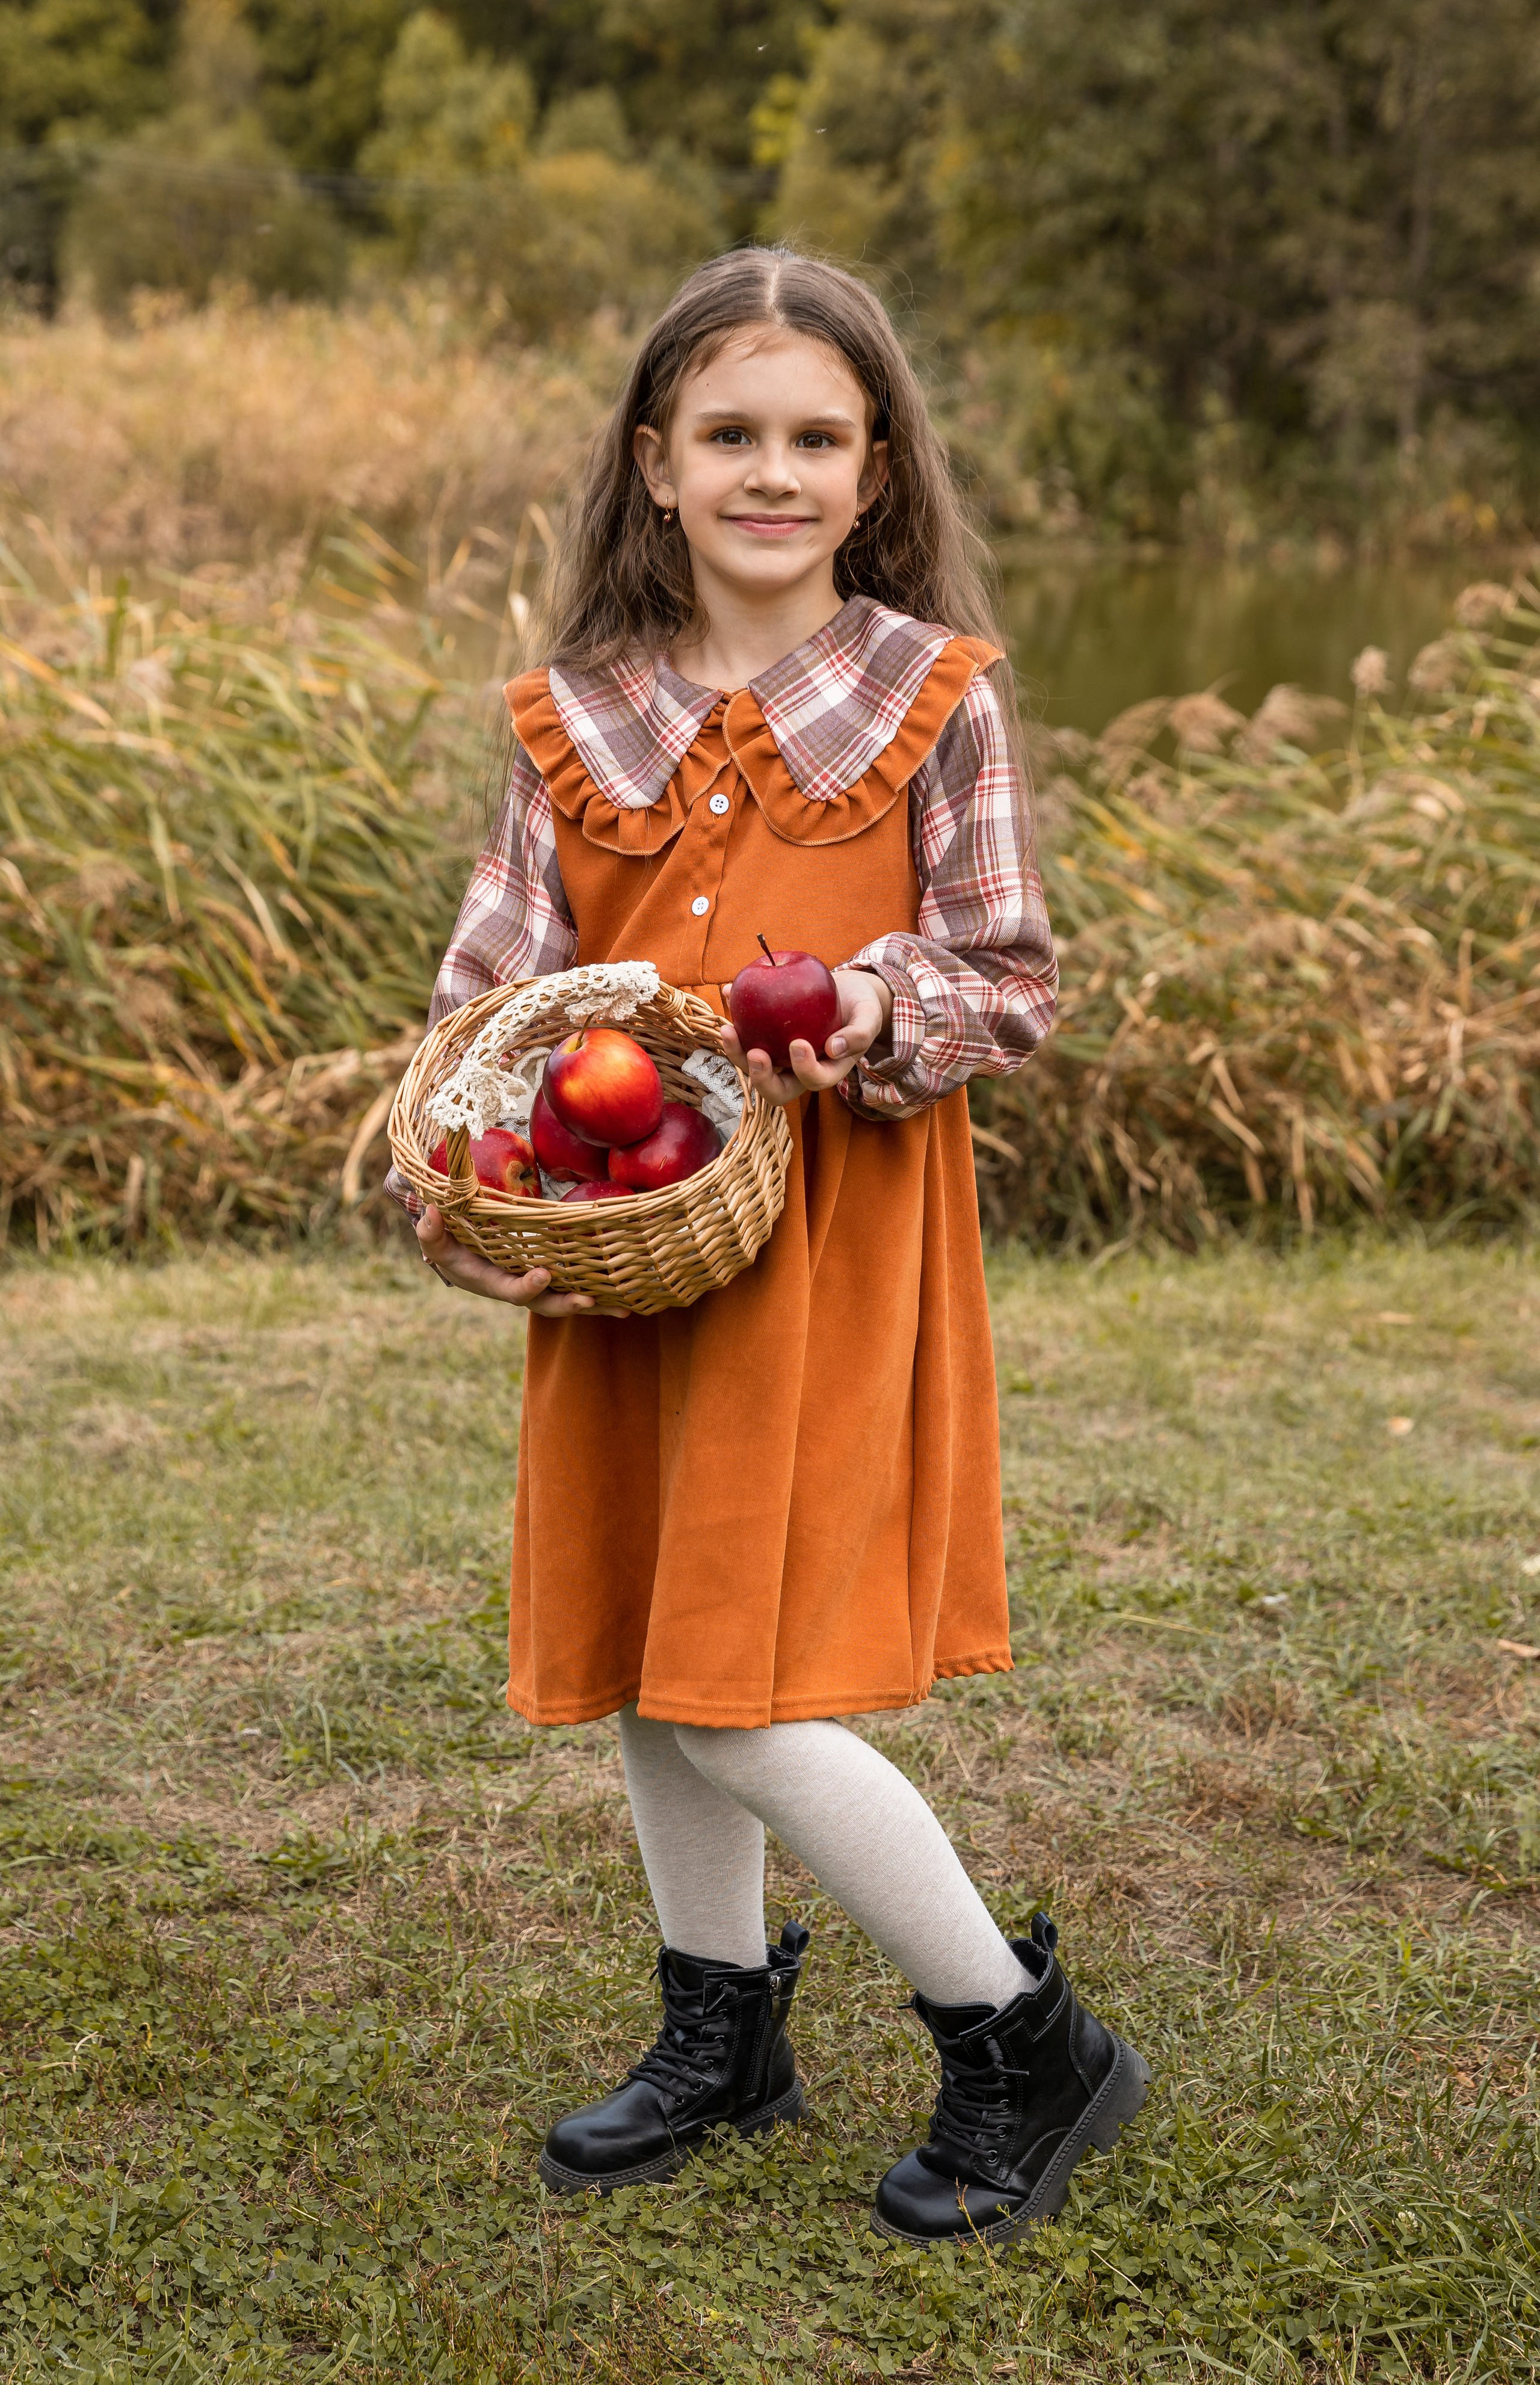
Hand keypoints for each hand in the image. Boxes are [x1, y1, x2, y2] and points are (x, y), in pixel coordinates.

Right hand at [414, 1203, 625, 1316]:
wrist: (463, 1257)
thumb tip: (430, 1213)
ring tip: (622, 1309)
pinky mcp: (551, 1281)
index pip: (511, 1290)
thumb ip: (431, 1232)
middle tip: (589, 1301)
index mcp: (492, 1282)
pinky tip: (627, 1298)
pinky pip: (576, 1289)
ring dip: (594, 1307)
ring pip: (566, 1301)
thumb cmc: (450, 1246)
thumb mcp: (436, 1242)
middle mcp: (518, 1290)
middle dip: (567, 1304)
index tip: (544, 1274)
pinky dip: (600, 1296)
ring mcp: (536, 1288)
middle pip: (545, 1304)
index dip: (527, 1286)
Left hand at [719, 967, 893, 1107]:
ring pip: (752, 1065)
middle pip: (774, 1088)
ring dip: (736, 1052)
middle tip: (755, 1053)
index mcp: (825, 1071)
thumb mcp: (869, 1017)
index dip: (804, 1069)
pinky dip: (735, 1015)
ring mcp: (778, 1056)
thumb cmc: (860, 1008)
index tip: (798, 1043)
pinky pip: (746, 1033)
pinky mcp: (765, 1037)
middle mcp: (798, 1070)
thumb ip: (859, 1033)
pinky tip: (728, 991)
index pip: (813, 1081)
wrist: (845, 993)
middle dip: (761, 1077)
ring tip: (728, 1028)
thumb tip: (834, 1048)